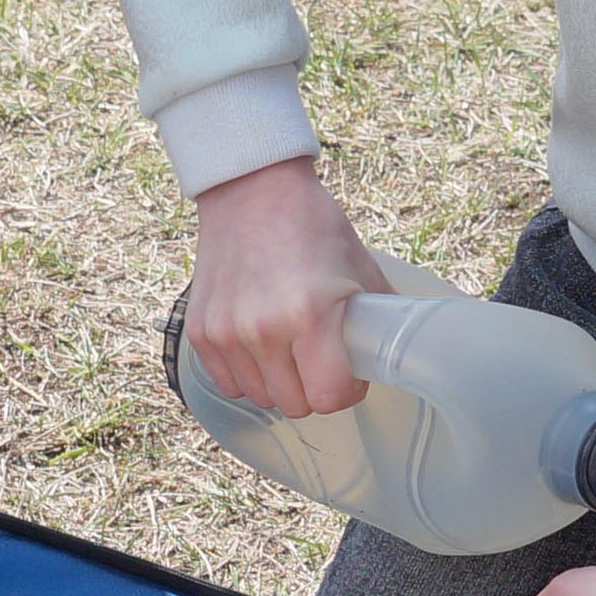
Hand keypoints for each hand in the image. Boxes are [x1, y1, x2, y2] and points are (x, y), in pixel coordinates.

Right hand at [185, 153, 378, 418]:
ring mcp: (226, 333)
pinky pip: (228, 384)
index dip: (346, 390)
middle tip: (320, 356)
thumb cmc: (312, 225)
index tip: (348, 371)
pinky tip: (259, 345)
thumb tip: (395, 358)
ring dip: (279, 382)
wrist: (251, 190)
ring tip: (288, 346)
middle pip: (295, 405)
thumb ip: (379, 320)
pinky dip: (247, 375)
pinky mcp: (200, 332)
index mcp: (310, 314)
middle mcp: (262, 330)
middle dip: (313, 387)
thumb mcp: (361, 268)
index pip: (329, 398)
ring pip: (261, 398)